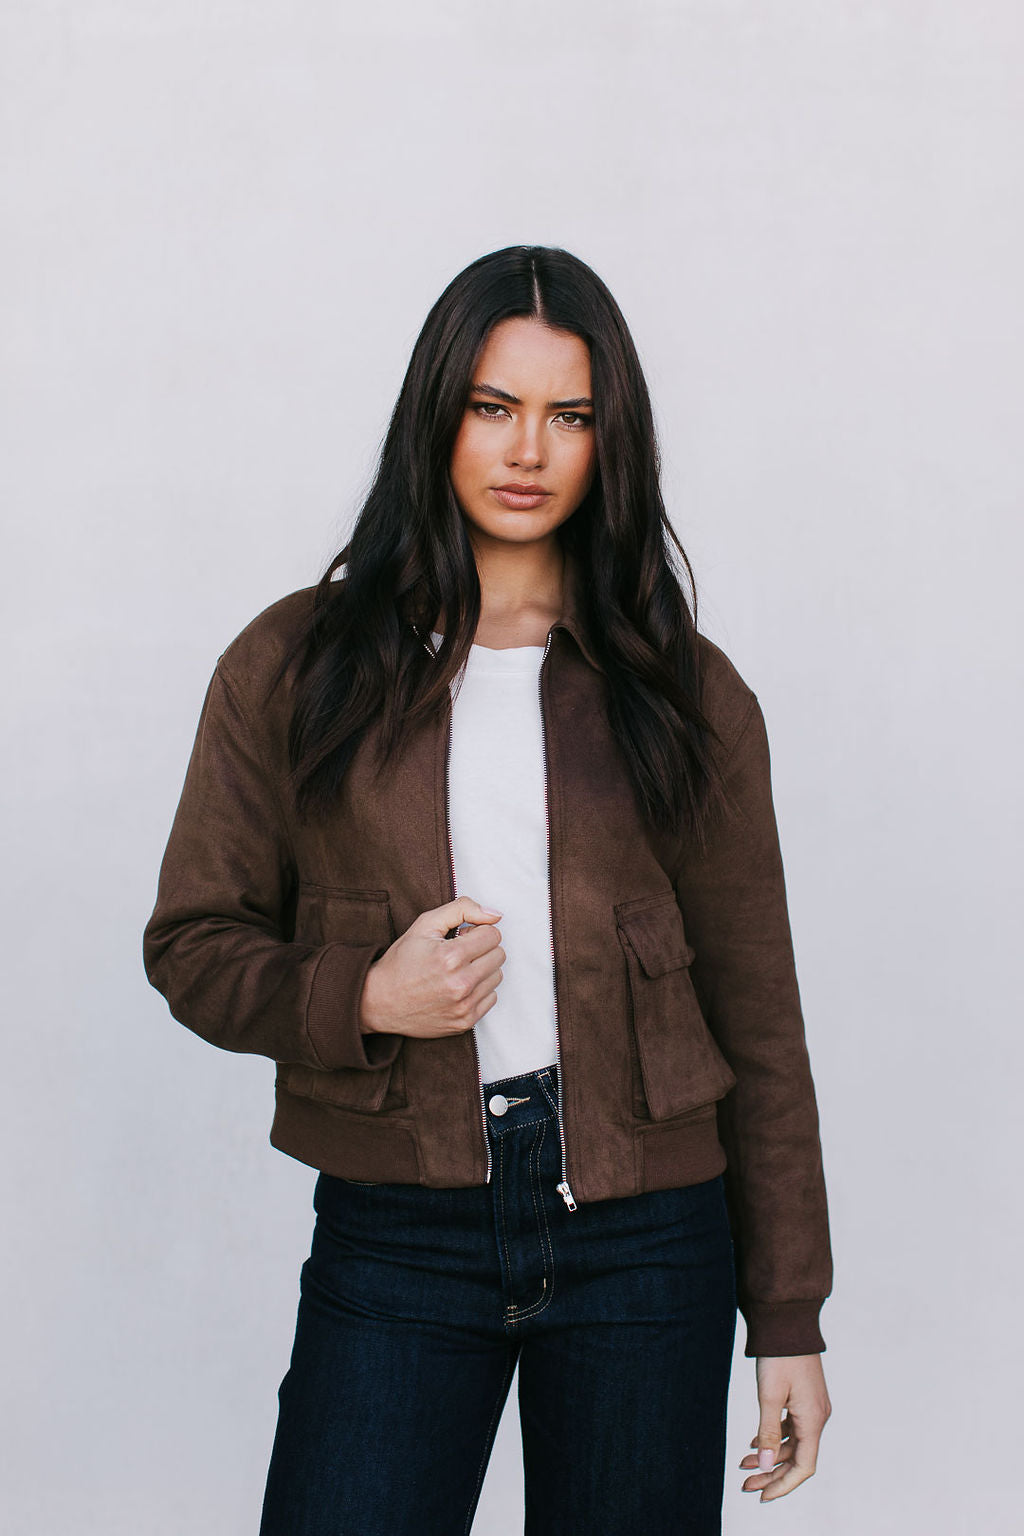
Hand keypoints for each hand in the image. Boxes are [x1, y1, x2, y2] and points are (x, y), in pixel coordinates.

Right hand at [358, 897, 504, 1039]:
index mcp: (451, 957)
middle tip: (458, 953)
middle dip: (481, 949)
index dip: (477, 932)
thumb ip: (462, 909)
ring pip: (497, 976)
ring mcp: (464, 1006)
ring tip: (456, 971)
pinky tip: (457, 987)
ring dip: (481, 970)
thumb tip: (495, 915)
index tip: (461, 937)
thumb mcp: (425, 924)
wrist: (379, 1001)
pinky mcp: (465, 1022)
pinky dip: (479, 990)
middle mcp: (460, 984)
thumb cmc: (401, 961)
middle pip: (498, 955)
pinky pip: (491, 998)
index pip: (493, 935)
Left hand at [739, 1354, 831, 1500]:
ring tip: (743, 1464)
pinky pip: (792, 1428)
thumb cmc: (779, 1356)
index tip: (761, 1495)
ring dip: (771, 1456)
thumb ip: (768, 1433)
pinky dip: (775, 1439)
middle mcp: (818, 1417)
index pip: (803, 1467)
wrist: (788, 1321)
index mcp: (813, 1420)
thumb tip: (765, 1466)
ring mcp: (812, 1407)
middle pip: (798, 1458)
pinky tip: (754, 1443)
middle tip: (746, 1484)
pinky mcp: (805, 1397)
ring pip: (793, 1443)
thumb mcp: (769, 1396)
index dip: (783, 1485)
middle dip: (772, 1474)